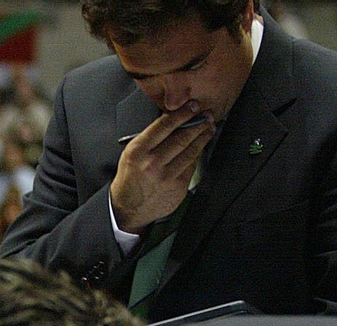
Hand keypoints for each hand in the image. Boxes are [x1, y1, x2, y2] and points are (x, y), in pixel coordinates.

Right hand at [109, 102, 214, 233]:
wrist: (127, 208)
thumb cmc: (130, 178)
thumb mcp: (131, 153)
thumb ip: (150, 138)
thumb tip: (173, 121)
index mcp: (139, 151)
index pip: (164, 126)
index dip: (182, 113)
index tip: (192, 106)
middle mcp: (153, 163)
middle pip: (182, 137)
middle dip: (198, 124)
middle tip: (207, 115)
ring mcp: (167, 177)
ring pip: (191, 152)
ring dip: (203, 138)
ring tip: (208, 129)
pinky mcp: (178, 188)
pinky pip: (192, 167)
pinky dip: (197, 155)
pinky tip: (201, 148)